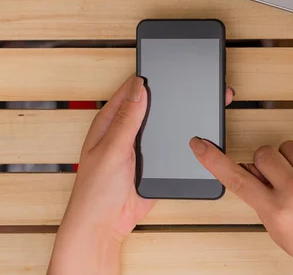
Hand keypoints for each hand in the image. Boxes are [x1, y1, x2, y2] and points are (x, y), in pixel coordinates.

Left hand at [49, 75, 233, 274]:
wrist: (105, 225)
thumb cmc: (95, 190)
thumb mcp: (111, 149)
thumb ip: (127, 119)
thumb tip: (139, 87)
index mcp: (110, 121)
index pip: (132, 90)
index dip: (149, 78)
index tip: (169, 67)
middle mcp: (126, 131)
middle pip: (151, 105)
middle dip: (169, 95)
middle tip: (192, 84)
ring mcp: (140, 146)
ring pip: (162, 124)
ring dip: (175, 118)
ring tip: (197, 104)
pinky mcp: (154, 162)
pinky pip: (169, 145)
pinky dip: (179, 139)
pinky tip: (193, 134)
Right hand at [190, 139, 292, 274]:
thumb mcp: (280, 230)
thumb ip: (261, 199)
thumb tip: (249, 169)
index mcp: (277, 212)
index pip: (236, 179)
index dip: (213, 160)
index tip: (199, 143)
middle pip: (263, 152)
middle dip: (268, 164)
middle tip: (281, 180)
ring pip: (288, 146)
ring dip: (292, 160)